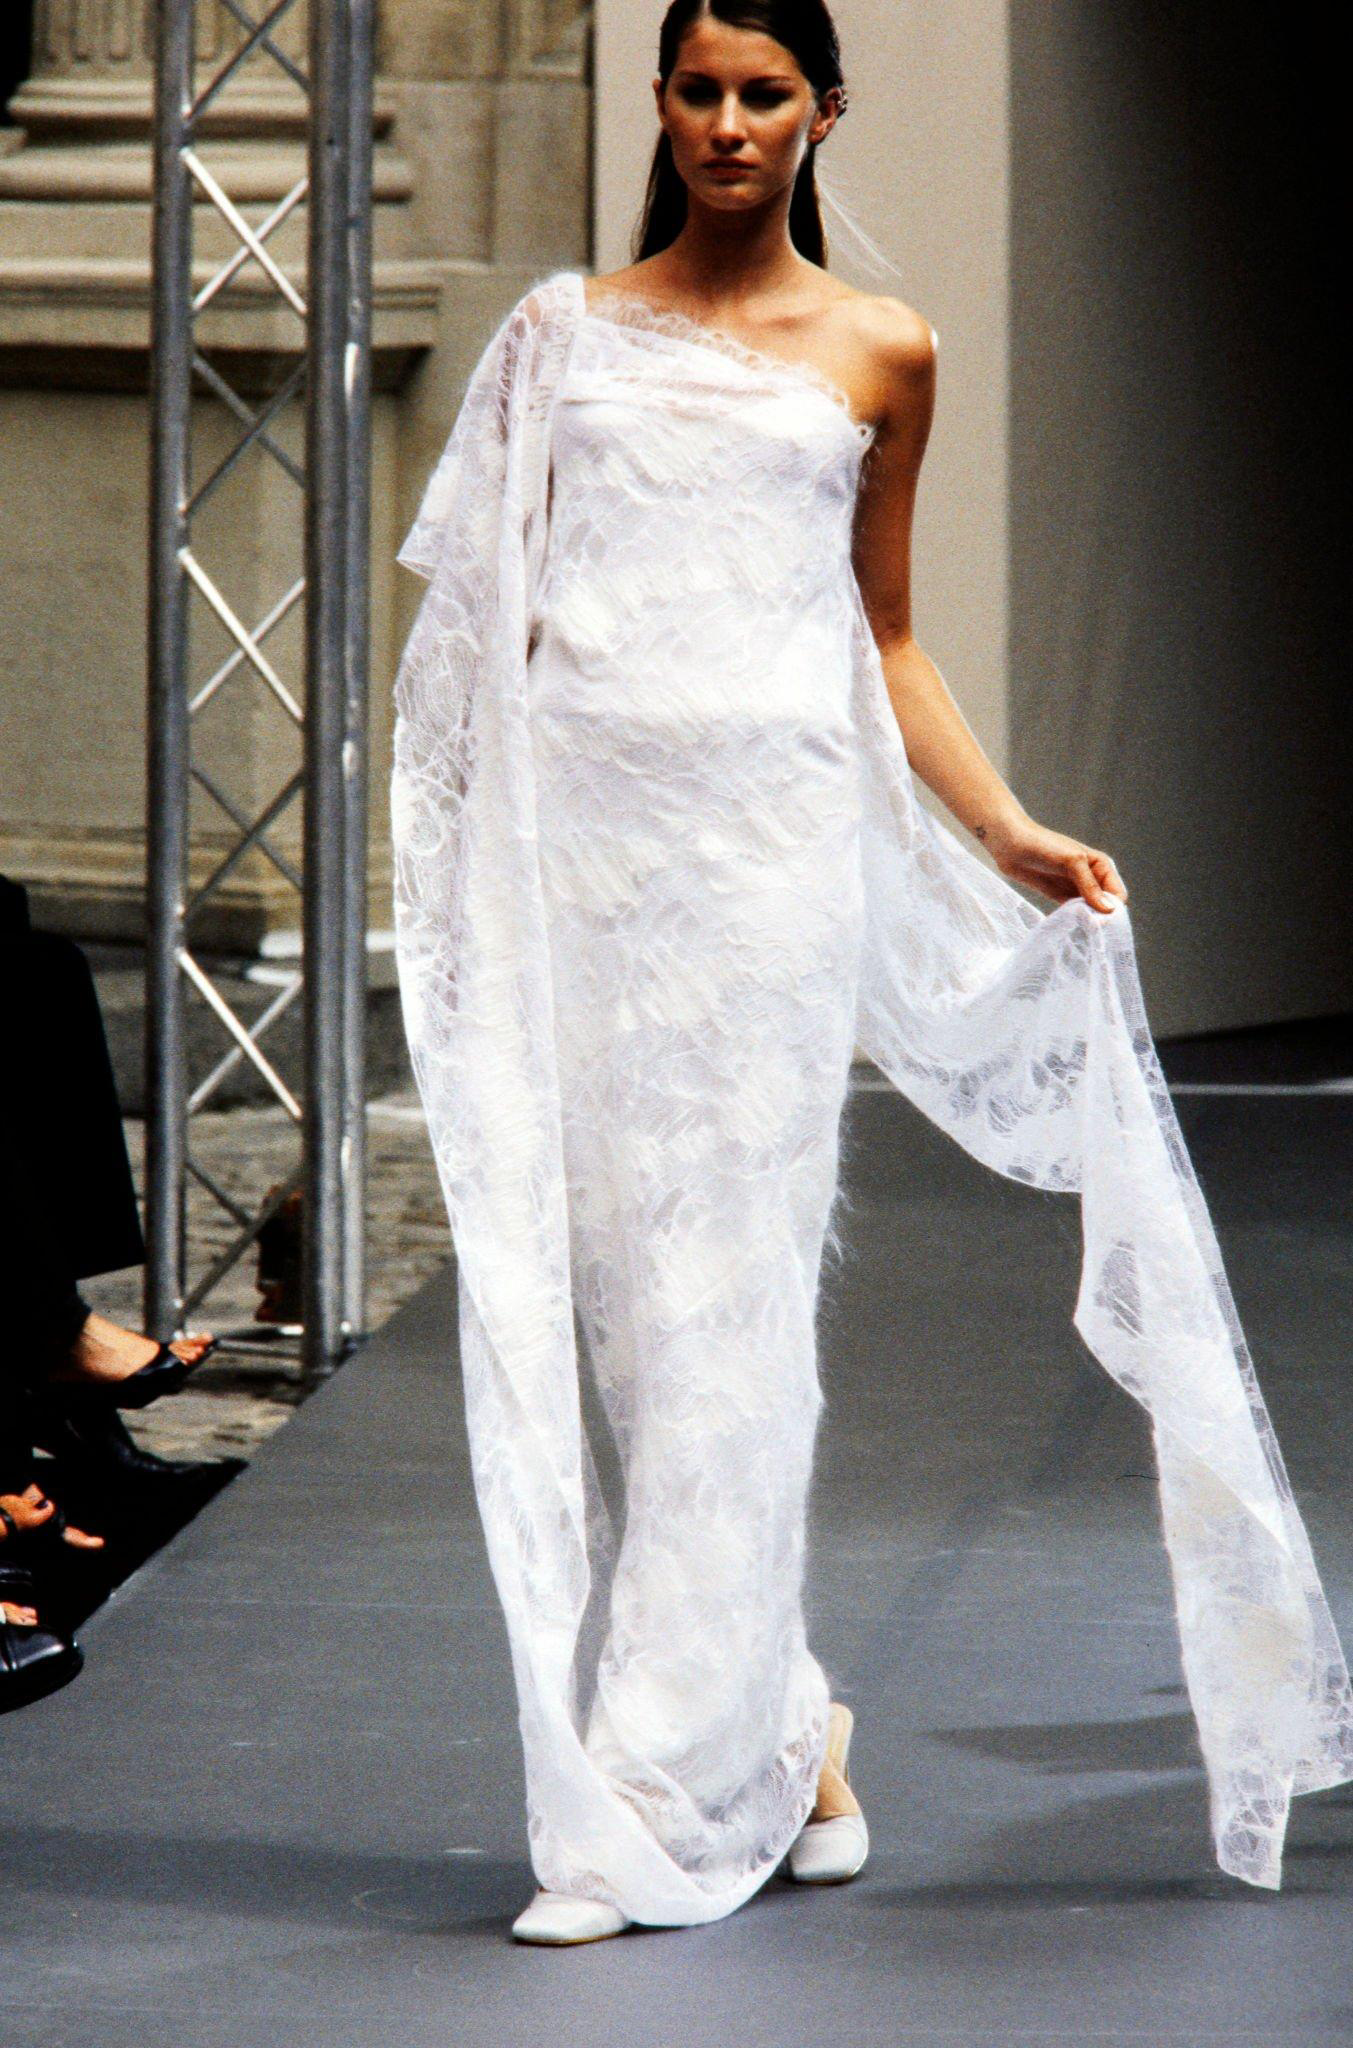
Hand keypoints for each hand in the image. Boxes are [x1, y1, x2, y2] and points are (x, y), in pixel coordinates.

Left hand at [983, 813, 1127, 913]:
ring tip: (1076, 926)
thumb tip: (1109, 910)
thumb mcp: (1072, 862)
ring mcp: (1076, 888)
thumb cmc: (1043, 846)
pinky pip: (1073, 913)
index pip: (1118, 894)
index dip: (1113, 909)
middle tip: (1087, 926)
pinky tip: (1067, 924)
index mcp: (1101, 866)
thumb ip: (1090, 886)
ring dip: (1086, 920)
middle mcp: (1092, 878)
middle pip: (1105, 905)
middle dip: (1100, 916)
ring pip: (1090, 910)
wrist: (1011, 844)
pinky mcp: (1060, 896)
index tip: (1099, 921)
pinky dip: (1073, 919)